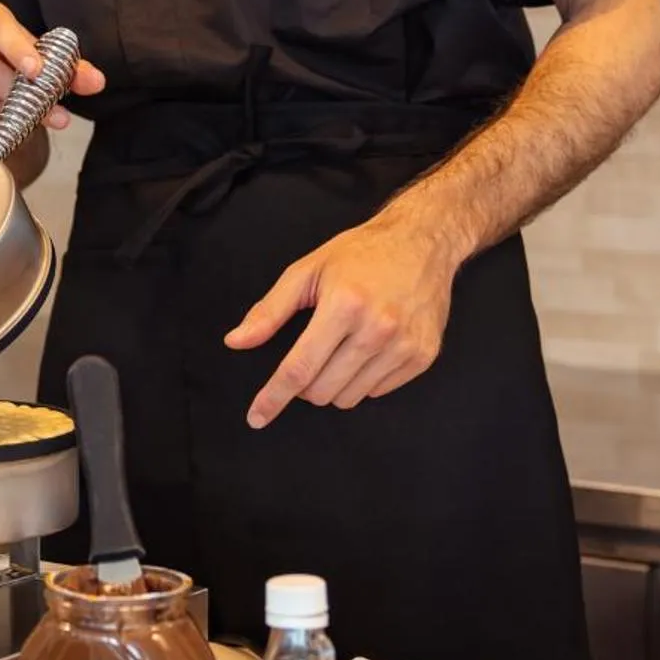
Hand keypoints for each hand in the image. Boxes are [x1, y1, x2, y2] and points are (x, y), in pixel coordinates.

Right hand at [0, 0, 105, 143]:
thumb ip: (71, 69)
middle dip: (18, 94)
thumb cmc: (16, 60)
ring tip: (25, 119)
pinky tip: (1, 124)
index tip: (36, 71)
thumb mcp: (46, 59)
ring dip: (4, 112)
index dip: (16, 47)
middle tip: (46, 111)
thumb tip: (95, 82)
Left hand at [223, 208, 457, 426]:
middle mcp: (377, 328)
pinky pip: (377, 392)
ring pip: (349, 398)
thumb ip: (270, 310)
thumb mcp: (308, 270)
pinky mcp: (423, 356)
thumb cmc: (361, 253)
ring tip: (341, 348)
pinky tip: (368, 349)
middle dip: (305, 384)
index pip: (299, 368)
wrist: (422, 242)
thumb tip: (236, 341)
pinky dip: (363, 380)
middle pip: (321, 390)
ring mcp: (404, 345)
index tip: (256, 417)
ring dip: (334, 384)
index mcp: (345, 304)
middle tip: (312, 353)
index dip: (273, 397)